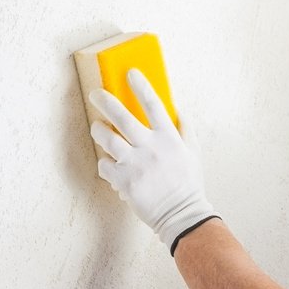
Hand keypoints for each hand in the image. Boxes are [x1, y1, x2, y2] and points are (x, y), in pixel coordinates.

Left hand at [89, 69, 216, 249]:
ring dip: (98, 130)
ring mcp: (136, 165)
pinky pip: (104, 164)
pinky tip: (110, 165)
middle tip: (95, 93)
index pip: (154, 105)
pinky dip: (105, 164)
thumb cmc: (188, 184)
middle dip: (105, 101)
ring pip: (106, 138)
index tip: (131, 73)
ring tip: (97, 128)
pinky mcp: (124, 181)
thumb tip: (177, 107)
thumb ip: (184, 129)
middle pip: (122, 117)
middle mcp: (152, 148)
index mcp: (170, 138)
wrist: (181, 215)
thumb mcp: (193, 153)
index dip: (141, 86)